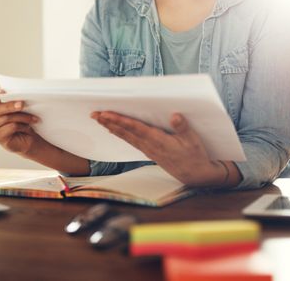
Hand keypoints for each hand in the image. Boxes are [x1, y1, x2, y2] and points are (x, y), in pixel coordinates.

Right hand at [0, 90, 43, 156]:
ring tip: (33, 118)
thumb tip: (17, 97)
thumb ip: (11, 102)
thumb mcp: (15, 109)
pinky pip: (11, 127)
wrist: (25, 139)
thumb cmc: (19, 121)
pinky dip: (22, 126)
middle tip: (22, 104)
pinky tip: (29, 127)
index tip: (3, 92)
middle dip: (10, 105)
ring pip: (7, 118)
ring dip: (23, 117)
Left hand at [91, 111, 231, 186]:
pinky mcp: (149, 151)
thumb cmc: (194, 156)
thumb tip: (175, 116)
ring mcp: (148, 149)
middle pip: (125, 132)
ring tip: (99, 119)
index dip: (120, 121)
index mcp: (158, 141)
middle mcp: (150, 145)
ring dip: (111, 127)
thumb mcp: (193, 140)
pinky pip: (131, 141)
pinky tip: (113, 130)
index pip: (135, 128)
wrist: (195, 175)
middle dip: (109, 122)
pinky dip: (120, 134)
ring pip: (126, 136)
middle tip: (94, 114)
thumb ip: (183, 128)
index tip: (107, 114)